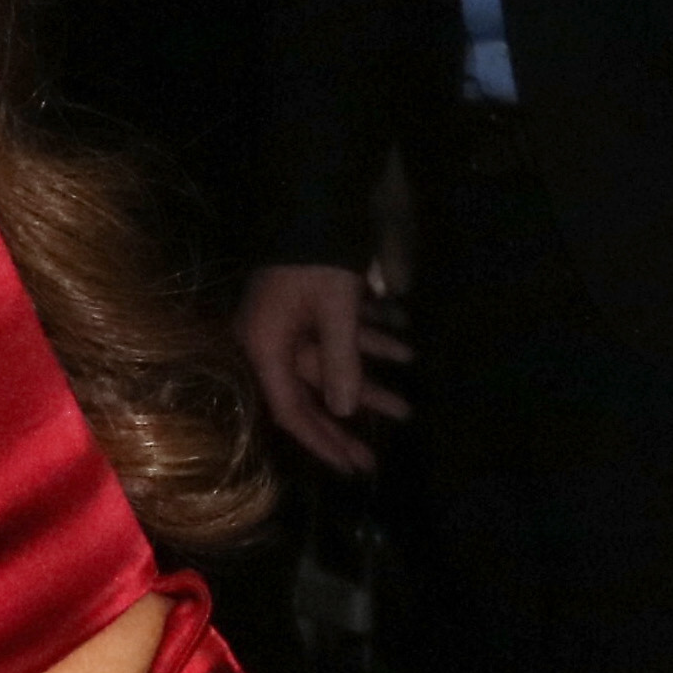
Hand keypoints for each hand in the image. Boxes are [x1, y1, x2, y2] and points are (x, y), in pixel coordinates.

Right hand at [235, 261, 409, 475]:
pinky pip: (334, 339)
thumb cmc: (318, 265)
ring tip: (408, 408)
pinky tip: (404, 352)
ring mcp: (286, 325)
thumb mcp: (336, 314)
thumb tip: (345, 412)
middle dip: (343, 425)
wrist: (311, 204)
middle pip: (306, 395)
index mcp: (264, 347)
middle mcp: (269, 341)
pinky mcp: (303, 309)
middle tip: (372, 460)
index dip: (321, 442)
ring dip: (367, 382)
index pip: (290, 410)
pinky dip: (366, 346)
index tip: (351, 467)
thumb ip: (341, 364)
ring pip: (327, 367)